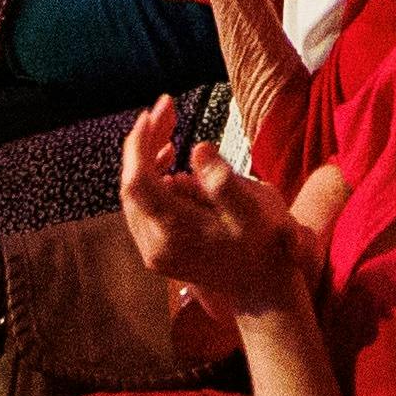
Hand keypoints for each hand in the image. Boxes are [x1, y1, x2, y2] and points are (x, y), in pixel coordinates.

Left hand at [114, 93, 311, 325]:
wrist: (261, 287)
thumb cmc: (262, 245)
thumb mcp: (254, 211)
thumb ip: (225, 180)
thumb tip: (198, 148)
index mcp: (175, 233)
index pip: (138, 183)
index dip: (140, 144)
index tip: (155, 112)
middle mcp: (155, 246)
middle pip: (132, 184)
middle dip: (144, 141)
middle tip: (167, 108)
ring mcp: (153, 250)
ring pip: (134, 194)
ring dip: (145, 156)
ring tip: (168, 128)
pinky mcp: (156, 250)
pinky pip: (141, 206)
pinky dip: (150, 177)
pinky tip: (168, 160)